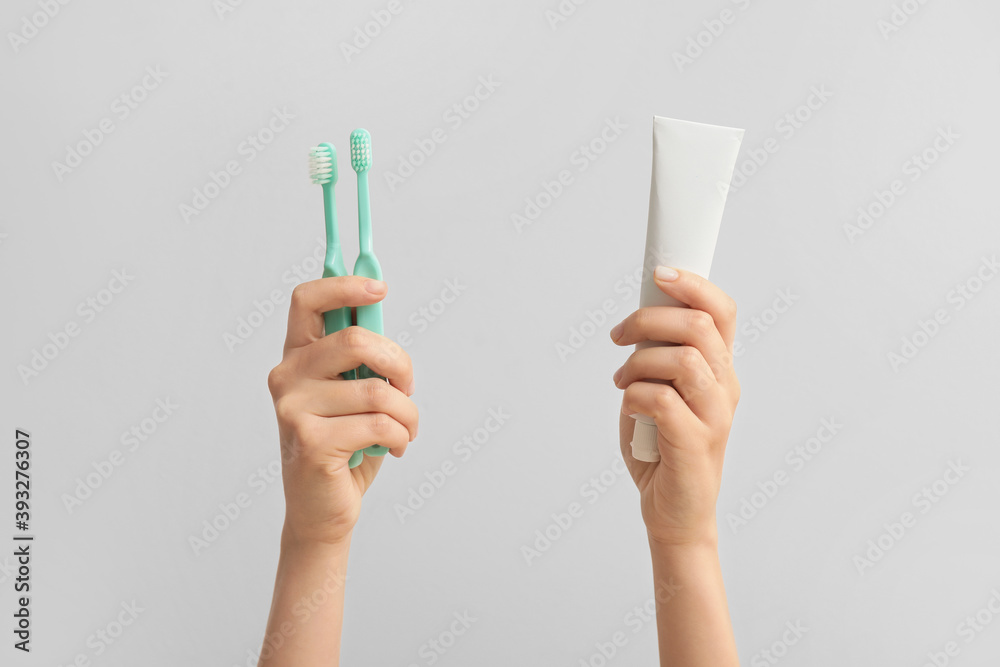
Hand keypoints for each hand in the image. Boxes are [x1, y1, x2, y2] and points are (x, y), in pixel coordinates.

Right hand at [267, 276, 417, 546]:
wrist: (322, 509)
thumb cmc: (346, 446)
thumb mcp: (355, 392)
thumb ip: (362, 356)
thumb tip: (379, 305)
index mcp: (297, 356)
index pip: (307, 300)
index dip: (344, 285)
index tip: (380, 287)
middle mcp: (287, 377)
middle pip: (355, 340)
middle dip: (399, 364)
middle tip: (407, 388)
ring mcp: (294, 409)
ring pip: (377, 391)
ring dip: (408, 413)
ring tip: (405, 429)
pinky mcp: (311, 441)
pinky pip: (380, 424)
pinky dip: (401, 436)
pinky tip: (395, 447)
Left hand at [611, 267, 739, 546]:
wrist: (673, 513)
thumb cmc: (661, 449)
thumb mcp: (659, 390)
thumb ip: (657, 356)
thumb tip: (639, 318)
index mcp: (719, 370)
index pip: (721, 312)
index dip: (693, 284)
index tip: (659, 272)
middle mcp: (724, 389)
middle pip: (698, 326)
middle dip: (648, 319)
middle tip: (619, 335)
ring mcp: (714, 416)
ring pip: (681, 359)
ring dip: (639, 362)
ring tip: (622, 380)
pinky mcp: (695, 443)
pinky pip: (661, 399)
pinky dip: (635, 395)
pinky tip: (629, 406)